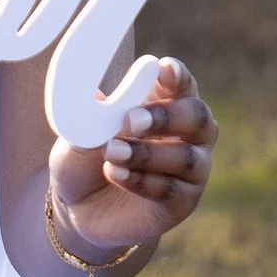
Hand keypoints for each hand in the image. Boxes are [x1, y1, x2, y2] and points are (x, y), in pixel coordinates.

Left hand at [48, 58, 213, 262]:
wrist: (79, 207)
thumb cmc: (86, 158)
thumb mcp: (81, 133)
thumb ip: (93, 115)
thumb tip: (94, 94)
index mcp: (168, 103)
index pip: (182, 84)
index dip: (176, 75)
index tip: (162, 69)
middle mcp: (189, 134)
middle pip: (197, 116)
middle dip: (165, 116)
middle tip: (131, 119)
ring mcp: (190, 170)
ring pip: (186, 158)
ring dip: (146, 153)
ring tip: (111, 152)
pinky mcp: (182, 203)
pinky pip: (171, 190)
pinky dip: (141, 181)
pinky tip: (115, 173)